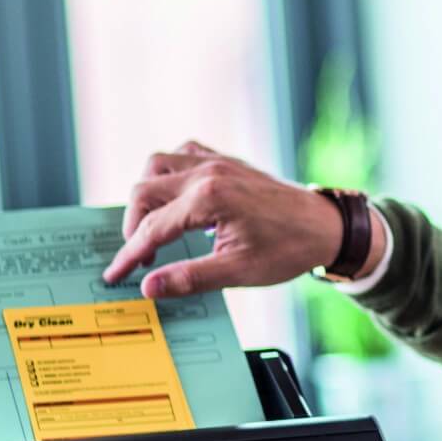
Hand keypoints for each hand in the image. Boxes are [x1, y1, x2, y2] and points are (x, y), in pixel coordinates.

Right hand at [100, 141, 359, 298]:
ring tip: (153, 226)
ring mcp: (218, 161)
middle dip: (134, 225)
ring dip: (147, 194)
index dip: (128, 254)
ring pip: (158, 164)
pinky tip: (174, 197)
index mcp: (209, 198)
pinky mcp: (226, 161)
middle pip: (145, 191)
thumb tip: (148, 287)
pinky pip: (183, 154)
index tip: (114, 275)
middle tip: (140, 256)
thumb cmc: (288, 249)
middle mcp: (208, 172)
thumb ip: (189, 278)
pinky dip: (169, 172)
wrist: (327, 227)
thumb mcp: (238, 271)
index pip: (153, 228)